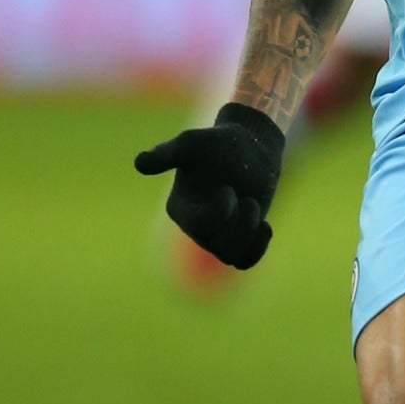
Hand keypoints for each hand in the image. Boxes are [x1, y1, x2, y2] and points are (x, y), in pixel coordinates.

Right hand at [134, 103, 284, 270]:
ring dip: (249, 232)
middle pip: (218, 244)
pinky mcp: (238, 238)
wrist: (249, 146)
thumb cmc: (217, 142)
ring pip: (232, 255)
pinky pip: (244, 261)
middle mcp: (195, 226)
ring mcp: (217, 234)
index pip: (199, 226)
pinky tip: (266, 226)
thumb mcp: (191, 144)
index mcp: (180, 208)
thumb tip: (138, 163)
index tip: (229, 188)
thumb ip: (166, 154)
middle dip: (239, 221)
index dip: (220, 211)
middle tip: (245, 196)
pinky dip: (257, 248)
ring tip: (253, 204)